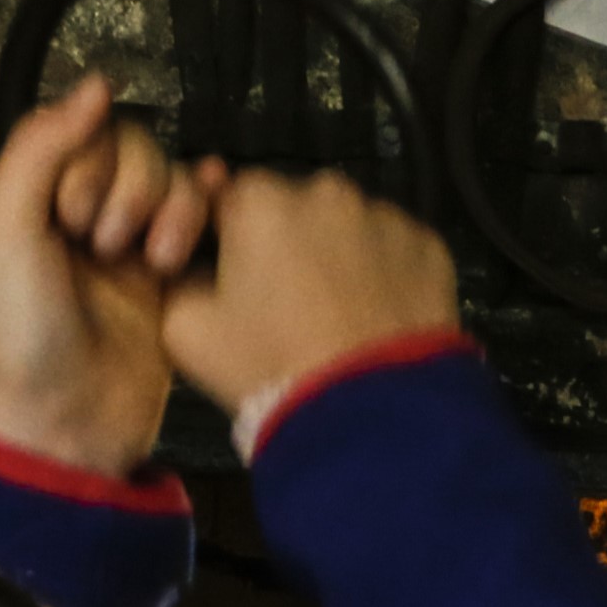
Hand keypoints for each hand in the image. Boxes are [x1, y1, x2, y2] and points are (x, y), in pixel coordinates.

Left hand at [0, 75, 206, 478]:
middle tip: (107, 248)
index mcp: (36, 200)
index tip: (72, 220)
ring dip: (171, 208)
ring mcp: (132, 249)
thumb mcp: (4, 227)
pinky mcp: (174, 282)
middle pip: (136, 151)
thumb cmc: (21, 332)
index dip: (90, 164)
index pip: (84, 134)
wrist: (65, 424)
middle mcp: (84, 216)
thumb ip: (40, 147)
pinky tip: (218, 197)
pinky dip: (211, 204)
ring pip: (173, 182)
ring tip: (153, 262)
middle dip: (132, 189)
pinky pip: (203, 222)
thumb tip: (96, 84)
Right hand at [160, 166, 462, 424]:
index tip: (233, 277)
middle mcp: (326, 191)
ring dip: (339, 255)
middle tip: (287, 304)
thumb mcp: (186, 329)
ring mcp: (386, 216)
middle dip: (286, 243)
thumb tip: (188, 263)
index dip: (226, 237)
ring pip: (348, 226)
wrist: (369, 415)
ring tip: (338, 314)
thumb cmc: (268, 367)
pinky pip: (396, 250)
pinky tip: (377, 316)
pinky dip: (385, 272)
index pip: (228, 198)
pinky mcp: (430, 247)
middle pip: (293, 207)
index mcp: (259, 199)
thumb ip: (176, 278)